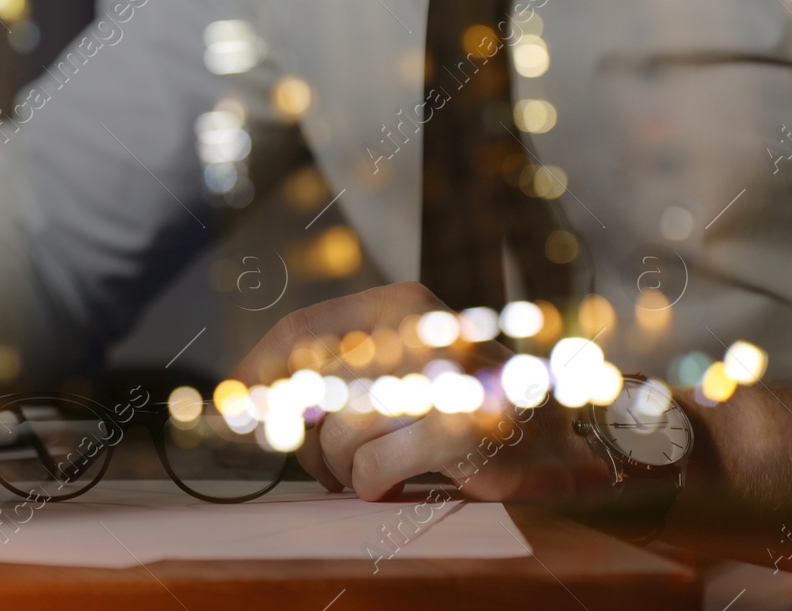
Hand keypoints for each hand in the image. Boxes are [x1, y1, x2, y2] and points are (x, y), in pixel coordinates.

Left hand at [230, 282, 611, 501]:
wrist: (559, 433)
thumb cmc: (461, 398)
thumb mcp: (401, 361)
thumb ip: (337, 367)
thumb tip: (251, 398)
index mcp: (399, 304)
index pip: (301, 332)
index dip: (257, 371)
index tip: (233, 404)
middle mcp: (420, 332)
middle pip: (313, 389)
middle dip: (304, 437)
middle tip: (318, 460)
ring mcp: (443, 380)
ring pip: (340, 435)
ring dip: (340, 468)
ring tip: (363, 473)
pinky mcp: (460, 433)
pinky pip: (372, 470)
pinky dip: (371, 486)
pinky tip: (391, 484)